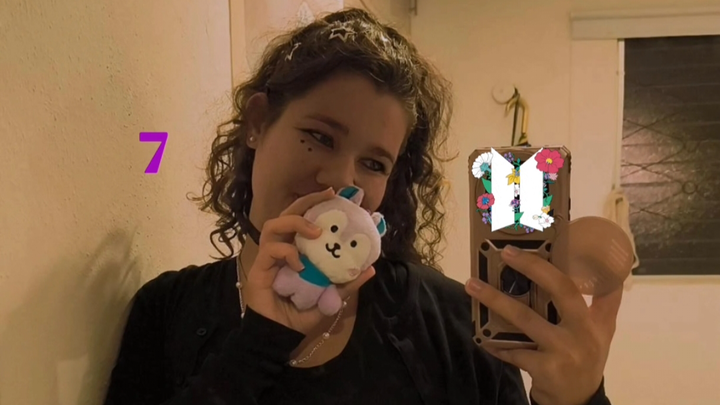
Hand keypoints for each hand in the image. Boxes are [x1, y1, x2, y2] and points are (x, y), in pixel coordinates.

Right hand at [242, 187, 375, 334]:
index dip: (315, 205)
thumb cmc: (302, 315)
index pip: (302, 220)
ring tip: (315, 231)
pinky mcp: (259, 269)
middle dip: (305, 202)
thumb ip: (347, 283)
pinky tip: (300, 265)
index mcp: (297, 251)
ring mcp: (268, 258)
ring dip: (295, 223)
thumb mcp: (331, 298)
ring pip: (273, 226)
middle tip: (326, 197)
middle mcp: (281, 250)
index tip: (334, 195)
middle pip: (286, 214)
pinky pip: (271, 251)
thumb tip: (371, 269)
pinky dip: (287, 253)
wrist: (280, 335)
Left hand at [465, 245, 621, 404]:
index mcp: (596, 320)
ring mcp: (565, 351)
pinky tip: (482, 337)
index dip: (576, 261)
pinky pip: (513, 352)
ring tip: (473, 286)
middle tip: (506, 252)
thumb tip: (608, 271)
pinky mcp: (546, 369)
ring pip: (526, 319)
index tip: (550, 240)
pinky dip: (496, 344)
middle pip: (560, 290)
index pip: (591, 284)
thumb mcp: (602, 332)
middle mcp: (584, 332)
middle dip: (532, 268)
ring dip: (496, 301)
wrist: (579, 401)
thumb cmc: (586, 357)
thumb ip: (604, 304)